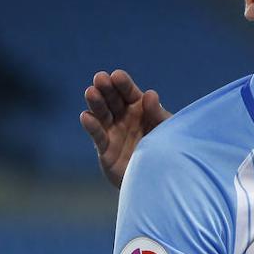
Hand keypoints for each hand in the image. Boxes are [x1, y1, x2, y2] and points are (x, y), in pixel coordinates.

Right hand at [79, 69, 171, 187]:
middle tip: (100, 78)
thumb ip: (158, 114)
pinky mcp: (105, 149)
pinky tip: (86, 117)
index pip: (129, 92)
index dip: (123, 84)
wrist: (162, 178)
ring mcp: (113, 131)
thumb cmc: (167, 149)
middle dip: (106, 88)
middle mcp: (124, 117)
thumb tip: (150, 94)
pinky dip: (91, 126)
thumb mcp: (166, 130)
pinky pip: (97, 136)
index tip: (117, 75)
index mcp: (140, 108)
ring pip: (102, 114)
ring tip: (91, 92)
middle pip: (112, 99)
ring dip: (96, 103)